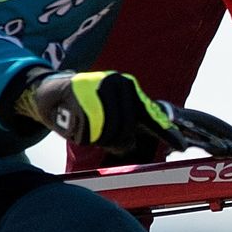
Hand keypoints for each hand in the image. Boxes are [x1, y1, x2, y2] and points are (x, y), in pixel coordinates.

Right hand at [15, 69, 182, 165]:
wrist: (48, 90)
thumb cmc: (84, 105)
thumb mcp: (111, 107)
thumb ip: (129, 123)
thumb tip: (137, 144)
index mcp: (129, 89)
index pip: (151, 115)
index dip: (167, 133)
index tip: (182, 147)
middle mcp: (118, 85)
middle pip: (125, 133)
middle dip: (114, 142)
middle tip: (100, 135)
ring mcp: (98, 90)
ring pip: (107, 135)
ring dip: (96, 139)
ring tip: (86, 125)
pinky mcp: (78, 99)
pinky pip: (87, 134)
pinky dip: (80, 136)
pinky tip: (72, 121)